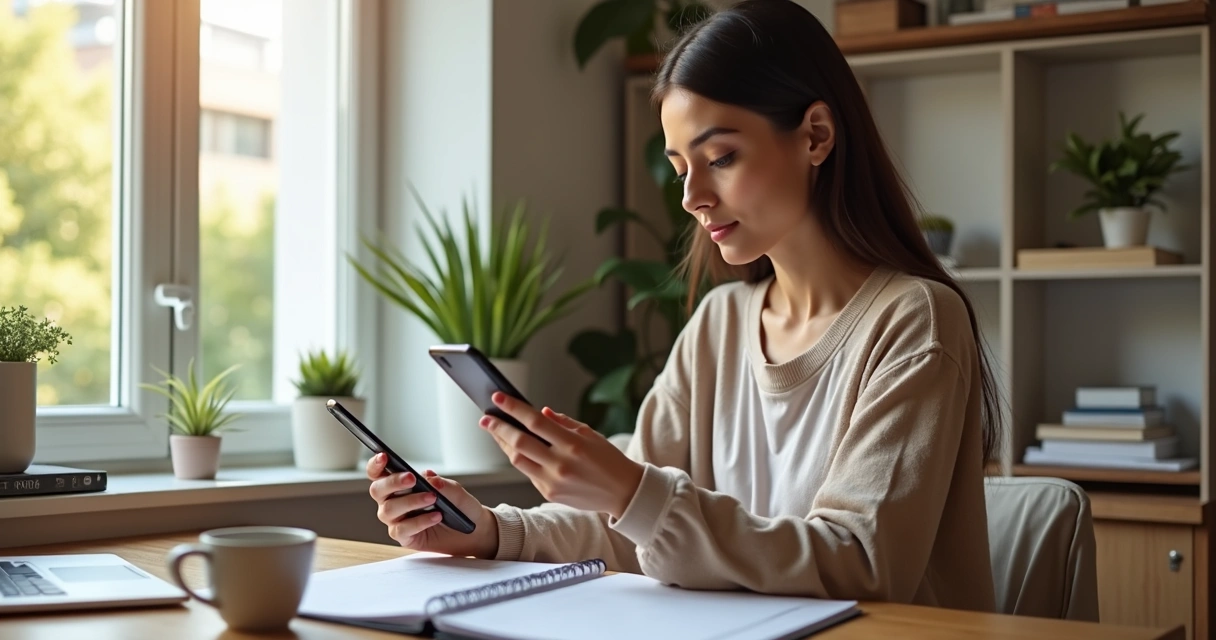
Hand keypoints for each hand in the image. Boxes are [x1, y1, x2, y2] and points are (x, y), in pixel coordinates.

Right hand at [366, 453, 498, 557]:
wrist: (473, 531)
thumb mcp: (455, 491)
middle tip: (411, 478)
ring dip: (411, 501)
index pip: (378, 473)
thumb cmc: (460, 507)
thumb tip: (426, 477)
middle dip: (393, 482)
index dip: (376, 464)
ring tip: (432, 498)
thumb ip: (441, 483)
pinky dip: (419, 521)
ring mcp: (397, 520)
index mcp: (400, 485)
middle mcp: (393, 501)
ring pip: (389, 510)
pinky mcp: (405, 537)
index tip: (384, 456)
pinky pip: (402, 529)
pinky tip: (435, 516)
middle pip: (378, 490)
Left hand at [480, 392, 643, 518]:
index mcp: (573, 444)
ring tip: (497, 433)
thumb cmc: (608, 459)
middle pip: (520, 442)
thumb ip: (563, 423)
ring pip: (518, 460)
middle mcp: (561, 464)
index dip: (514, 408)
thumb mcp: (591, 434)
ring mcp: (553, 481)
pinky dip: (520, 460)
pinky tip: (515, 449)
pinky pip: (528, 473)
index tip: (497, 398)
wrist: (623, 492)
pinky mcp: (550, 494)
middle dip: (499, 428)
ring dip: (504, 445)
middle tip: (485, 418)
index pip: (535, 422)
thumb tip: (541, 412)